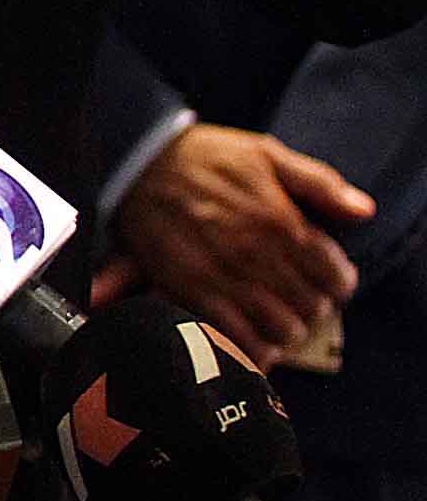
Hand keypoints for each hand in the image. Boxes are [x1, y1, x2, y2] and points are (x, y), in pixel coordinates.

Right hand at [89, 121, 374, 367]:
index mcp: (281, 223)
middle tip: (299, 293)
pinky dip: (253, 347)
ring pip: (281, 330)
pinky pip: (237, 339)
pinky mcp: (192, 292)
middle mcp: (256, 255)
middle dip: (312, 305)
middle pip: (311, 308)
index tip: (327, 277)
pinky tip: (254, 334)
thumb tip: (364, 211)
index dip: (338, 282)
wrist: (136, 162)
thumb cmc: (205, 157)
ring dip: (286, 327)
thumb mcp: (266, 154)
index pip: (336, 278)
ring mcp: (224, 277)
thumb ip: (320, 183)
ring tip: (277, 314)